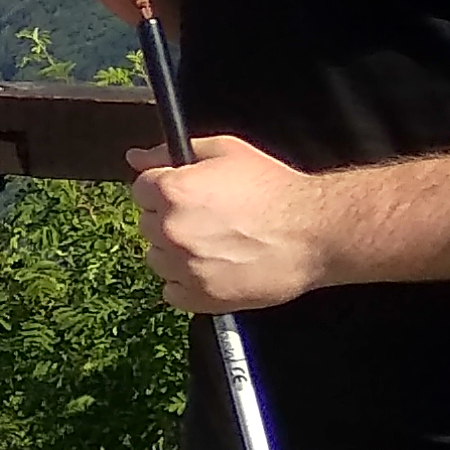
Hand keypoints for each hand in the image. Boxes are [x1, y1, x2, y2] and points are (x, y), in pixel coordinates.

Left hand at [131, 134, 331, 312]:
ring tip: (214, 245)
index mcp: (172, 191)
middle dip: (170, 219)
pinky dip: (187, 283)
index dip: (164, 190)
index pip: (141, 190)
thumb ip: (171, 152)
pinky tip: (213, 268)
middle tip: (208, 219)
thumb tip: (135, 157)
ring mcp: (184, 267)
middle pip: (148, 224)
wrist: (314, 232)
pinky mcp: (199, 297)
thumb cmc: (274, 189)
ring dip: (176, 253)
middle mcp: (171, 229)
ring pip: (157, 259)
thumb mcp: (225, 151)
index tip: (187, 195)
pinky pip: (172, 291)